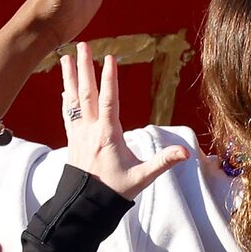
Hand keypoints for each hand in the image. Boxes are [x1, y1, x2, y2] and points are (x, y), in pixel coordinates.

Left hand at [60, 40, 187, 198]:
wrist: (85, 206)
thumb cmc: (114, 191)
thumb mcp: (142, 178)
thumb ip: (163, 163)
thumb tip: (186, 153)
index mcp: (108, 136)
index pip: (109, 101)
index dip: (110, 80)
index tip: (110, 59)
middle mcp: (90, 130)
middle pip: (87, 93)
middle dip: (85, 68)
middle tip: (83, 46)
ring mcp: (79, 134)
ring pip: (73, 99)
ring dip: (70, 77)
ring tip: (66, 57)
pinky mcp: (72, 139)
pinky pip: (68, 113)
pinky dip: (66, 97)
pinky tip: (64, 87)